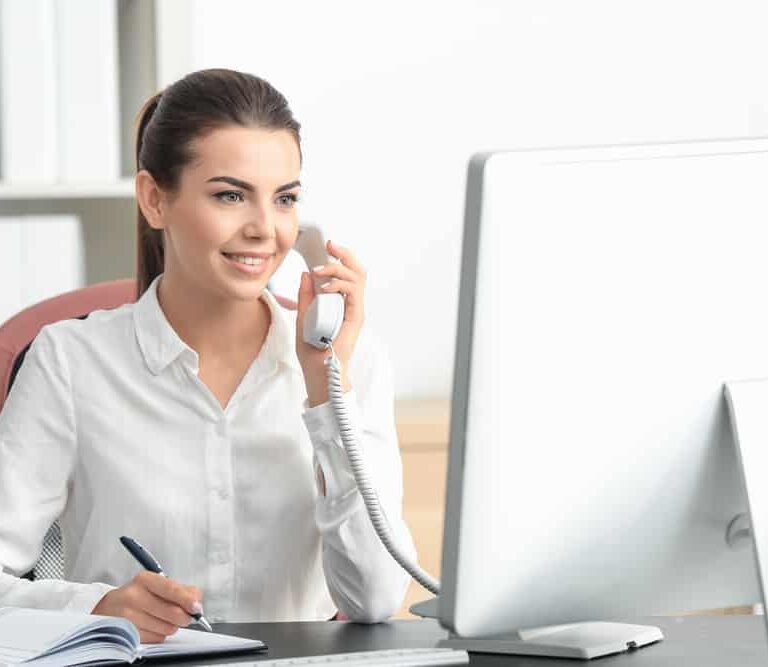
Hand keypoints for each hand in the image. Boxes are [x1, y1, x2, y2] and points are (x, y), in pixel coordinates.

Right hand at [91, 571, 202, 642]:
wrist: (108, 609)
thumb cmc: (138, 596)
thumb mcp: (156, 585)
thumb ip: (180, 590)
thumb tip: (197, 602)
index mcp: (144, 580)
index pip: (171, 589)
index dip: (187, 600)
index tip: (197, 607)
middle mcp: (133, 596)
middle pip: (172, 612)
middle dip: (184, 617)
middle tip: (185, 616)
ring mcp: (128, 617)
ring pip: (167, 627)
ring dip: (171, 626)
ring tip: (162, 619)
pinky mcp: (127, 634)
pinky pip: (157, 638)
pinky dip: (160, 634)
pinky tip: (152, 626)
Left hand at [296, 239, 365, 406]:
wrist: (317, 372)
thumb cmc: (312, 351)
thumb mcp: (302, 317)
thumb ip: (306, 297)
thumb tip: (306, 275)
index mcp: (341, 303)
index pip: (347, 274)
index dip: (340, 257)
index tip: (327, 246)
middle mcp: (351, 305)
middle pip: (357, 271)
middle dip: (345, 254)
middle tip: (330, 245)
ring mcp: (355, 311)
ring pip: (357, 278)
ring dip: (338, 268)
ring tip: (320, 270)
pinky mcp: (355, 318)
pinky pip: (353, 294)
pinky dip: (339, 285)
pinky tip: (325, 286)